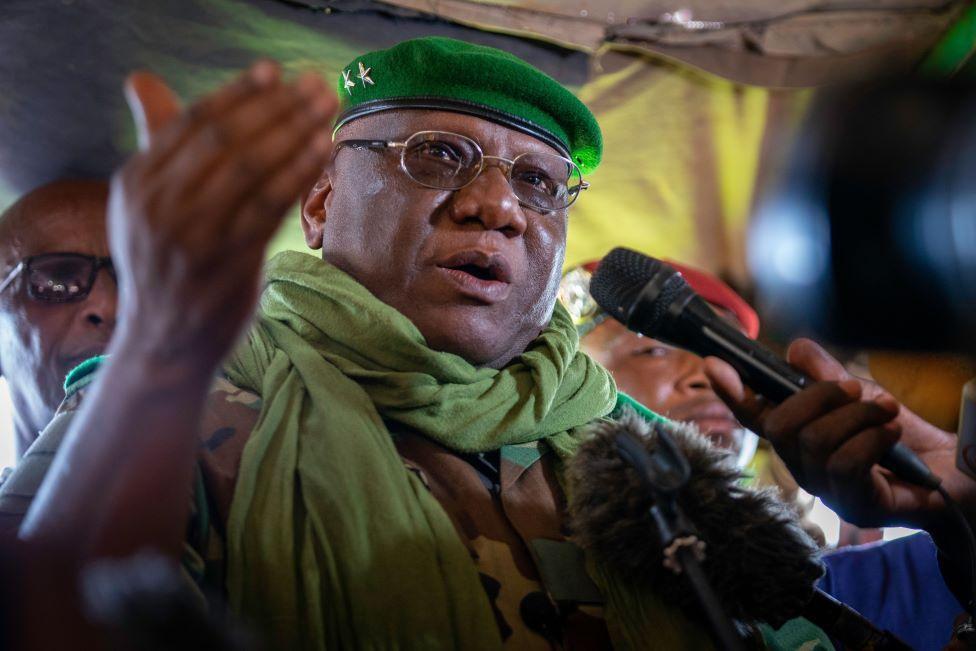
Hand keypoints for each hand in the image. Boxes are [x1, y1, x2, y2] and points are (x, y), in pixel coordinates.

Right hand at [109, 61, 336, 370]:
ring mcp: (194, 234)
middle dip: (277, 107)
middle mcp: (160, 204)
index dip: (238, 93)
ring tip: (328, 109)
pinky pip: (270, 205)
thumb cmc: (165, 262)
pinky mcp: (229, 261)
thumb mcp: (144, 204)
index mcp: (136, 181)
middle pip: (226, 139)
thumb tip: (142, 80)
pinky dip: (298, 172)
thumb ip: (156, 143)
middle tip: (316, 86)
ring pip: (250, 168)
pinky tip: (322, 150)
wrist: (162, 343)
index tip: (274, 72)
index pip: (193, 122)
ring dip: (296, 132)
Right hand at [705, 338, 964, 529]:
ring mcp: (828, 490)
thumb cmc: (900, 438)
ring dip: (856, 415)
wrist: (952, 474)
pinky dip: (872, 437)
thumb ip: (826, 374)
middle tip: (854, 388)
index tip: (714, 364)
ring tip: (886, 411)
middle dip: (817, 398)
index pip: (756, 415)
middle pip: (780, 428)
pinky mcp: (856, 505)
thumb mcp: (861, 395)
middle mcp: (805, 467)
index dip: (732, 392)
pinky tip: (891, 434)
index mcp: (800, 438)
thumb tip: (794, 349)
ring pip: (816, 442)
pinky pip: (846, 463)